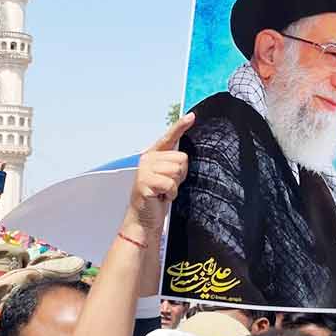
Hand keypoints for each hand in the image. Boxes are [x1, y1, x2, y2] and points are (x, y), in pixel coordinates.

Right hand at [124, 113, 193, 233]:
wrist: (143, 219)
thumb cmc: (156, 199)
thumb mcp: (167, 177)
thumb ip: (173, 164)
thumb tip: (184, 157)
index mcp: (152, 155)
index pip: (169, 137)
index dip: (180, 126)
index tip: (191, 116)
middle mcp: (147, 159)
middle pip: (181, 158)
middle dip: (180, 175)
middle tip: (167, 186)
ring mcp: (144, 170)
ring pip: (177, 170)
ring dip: (175, 185)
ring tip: (164, 192)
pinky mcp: (145, 182)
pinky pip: (170, 183)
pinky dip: (170, 193)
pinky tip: (161, 197)